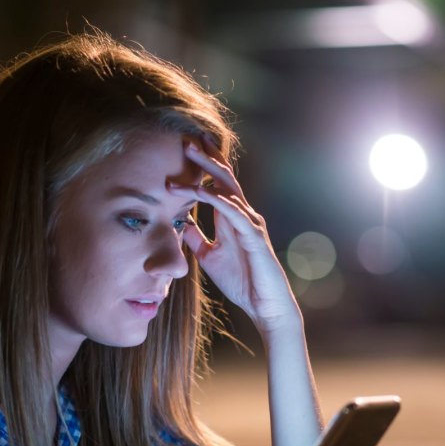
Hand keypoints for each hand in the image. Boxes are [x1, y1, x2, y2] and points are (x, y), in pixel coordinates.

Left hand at [168, 136, 299, 332]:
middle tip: (185, 140)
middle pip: (223, 178)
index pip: (216, 185)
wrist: (265, 306)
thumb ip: (196, 238)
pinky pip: (233, 212)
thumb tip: (180, 223)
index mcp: (232, 219)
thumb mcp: (209, 256)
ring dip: (207, 171)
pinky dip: (216, 199)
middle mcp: (243, 215)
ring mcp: (250, 223)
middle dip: (205, 158)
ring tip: (188, 154)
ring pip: (228, 188)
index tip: (183, 150)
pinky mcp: (254, 236)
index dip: (202, 166)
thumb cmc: (242, 282)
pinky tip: (200, 190)